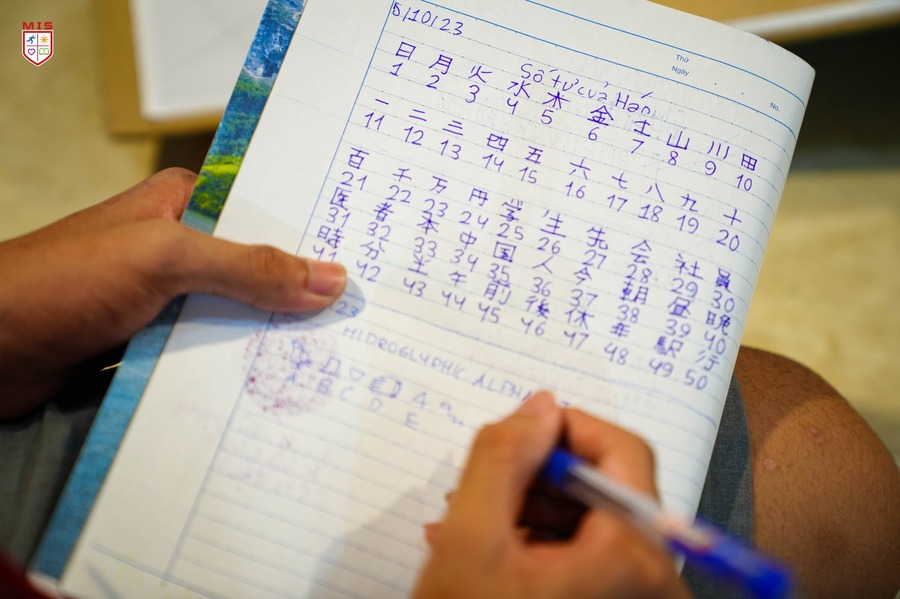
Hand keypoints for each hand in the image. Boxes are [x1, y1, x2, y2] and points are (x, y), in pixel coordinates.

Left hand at [0, 168, 345, 417]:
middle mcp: (177, 247)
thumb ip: (248, 268)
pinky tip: (274, 383)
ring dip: (269, 335)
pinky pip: (207, 350)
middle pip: (255, 268)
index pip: (263, 211)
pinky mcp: (150, 342)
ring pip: (234, 314)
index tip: (364, 258)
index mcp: (182, 205)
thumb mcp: (166, 259)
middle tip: (359, 316)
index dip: (311, 232)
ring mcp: (163, 297)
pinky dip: (235, 365)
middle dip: (298, 292)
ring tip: (332, 354)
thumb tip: (329, 279)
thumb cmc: (65, 281)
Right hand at [412, 391, 690, 598]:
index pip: (622, 452)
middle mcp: (654, 582)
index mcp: (633, 558)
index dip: (567, 430)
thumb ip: (502, 458)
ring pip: (589, 523)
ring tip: (468, 521)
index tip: (519, 434)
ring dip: (528, 510)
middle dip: (535, 478)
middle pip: (604, 490)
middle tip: (479, 486)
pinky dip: (537, 544)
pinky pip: (586, 558)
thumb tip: (539, 406)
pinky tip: (489, 551)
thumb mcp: (470, 538)